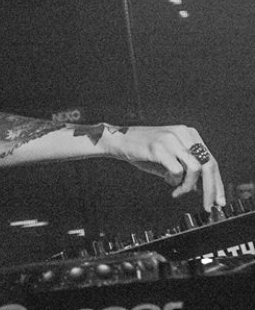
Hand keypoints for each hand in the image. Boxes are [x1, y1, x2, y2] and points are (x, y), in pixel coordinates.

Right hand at [110, 125, 224, 210]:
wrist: (119, 141)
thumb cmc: (143, 149)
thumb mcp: (169, 157)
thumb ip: (186, 169)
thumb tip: (202, 188)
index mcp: (187, 133)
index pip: (210, 159)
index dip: (216, 182)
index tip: (217, 199)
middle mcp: (182, 133)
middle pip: (208, 164)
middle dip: (211, 188)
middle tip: (208, 205)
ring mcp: (171, 139)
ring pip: (195, 168)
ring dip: (188, 186)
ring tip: (177, 190)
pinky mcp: (159, 147)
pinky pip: (177, 170)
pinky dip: (174, 181)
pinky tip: (166, 180)